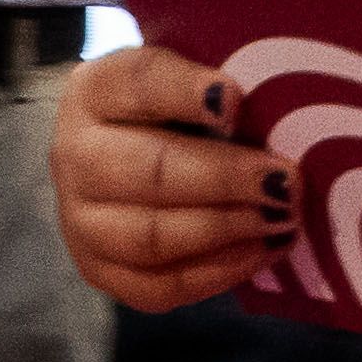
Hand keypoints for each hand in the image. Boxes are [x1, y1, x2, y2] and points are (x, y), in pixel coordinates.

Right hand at [52, 37, 293, 311]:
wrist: (124, 153)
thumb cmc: (178, 107)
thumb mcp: (191, 74)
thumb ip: (224, 83)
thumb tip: (285, 109)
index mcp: (96, 89)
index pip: (139, 84)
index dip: (187, 92)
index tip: (236, 100)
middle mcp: (75, 154)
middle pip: (149, 171)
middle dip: (226, 179)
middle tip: (285, 182)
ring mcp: (80, 219)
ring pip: (150, 236)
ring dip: (226, 230)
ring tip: (282, 219)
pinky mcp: (99, 269)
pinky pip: (156, 286)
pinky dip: (216, 274)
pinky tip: (264, 251)